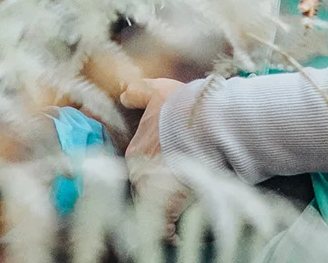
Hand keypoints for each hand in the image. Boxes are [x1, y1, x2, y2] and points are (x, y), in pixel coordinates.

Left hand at [121, 77, 188, 235]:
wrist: (204, 120)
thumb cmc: (180, 104)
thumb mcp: (154, 90)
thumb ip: (137, 93)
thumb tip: (123, 94)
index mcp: (135, 151)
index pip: (137, 170)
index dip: (150, 176)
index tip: (159, 181)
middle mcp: (139, 171)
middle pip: (144, 189)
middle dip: (155, 196)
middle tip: (167, 203)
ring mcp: (154, 188)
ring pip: (154, 207)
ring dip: (160, 215)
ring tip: (169, 225)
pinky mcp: (171, 202)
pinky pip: (166, 225)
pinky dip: (169, 232)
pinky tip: (174, 237)